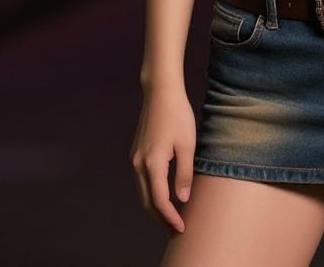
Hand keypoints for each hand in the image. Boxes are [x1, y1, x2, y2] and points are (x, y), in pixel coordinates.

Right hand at [130, 84, 196, 233]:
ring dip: (154, 207)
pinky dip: (151, 194)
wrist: (160, 92)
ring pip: (142, 192)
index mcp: (152, 163)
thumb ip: (184, 174)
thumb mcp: (187, 144)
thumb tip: (182, 199)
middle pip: (147, 201)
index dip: (170, 217)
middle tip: (175, 231)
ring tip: (170, 218)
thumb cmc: (177, 115)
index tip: (181, 228)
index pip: (159, 201)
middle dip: (160, 219)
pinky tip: (162, 196)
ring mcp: (135, 158)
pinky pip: (141, 181)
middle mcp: (139, 164)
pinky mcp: (136, 153)